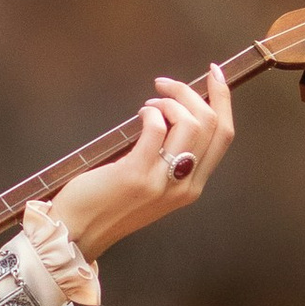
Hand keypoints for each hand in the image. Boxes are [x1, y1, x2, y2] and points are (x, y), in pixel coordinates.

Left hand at [48, 66, 234, 257]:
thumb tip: (175, 117)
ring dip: (170, 102)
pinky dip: (151, 112)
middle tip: (166, 85)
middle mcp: (185, 185)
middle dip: (193, 93)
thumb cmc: (111, 204)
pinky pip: (157, 128)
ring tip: (150, 104)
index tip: (215, 75)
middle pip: (212, 125)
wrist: (80, 231)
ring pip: (190, 123)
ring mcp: (162, 181)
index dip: (223, 100)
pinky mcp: (136, 173)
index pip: (224, 136)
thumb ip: (171, 161)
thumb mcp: (155, 188)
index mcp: (193, 187)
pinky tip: (140, 114)